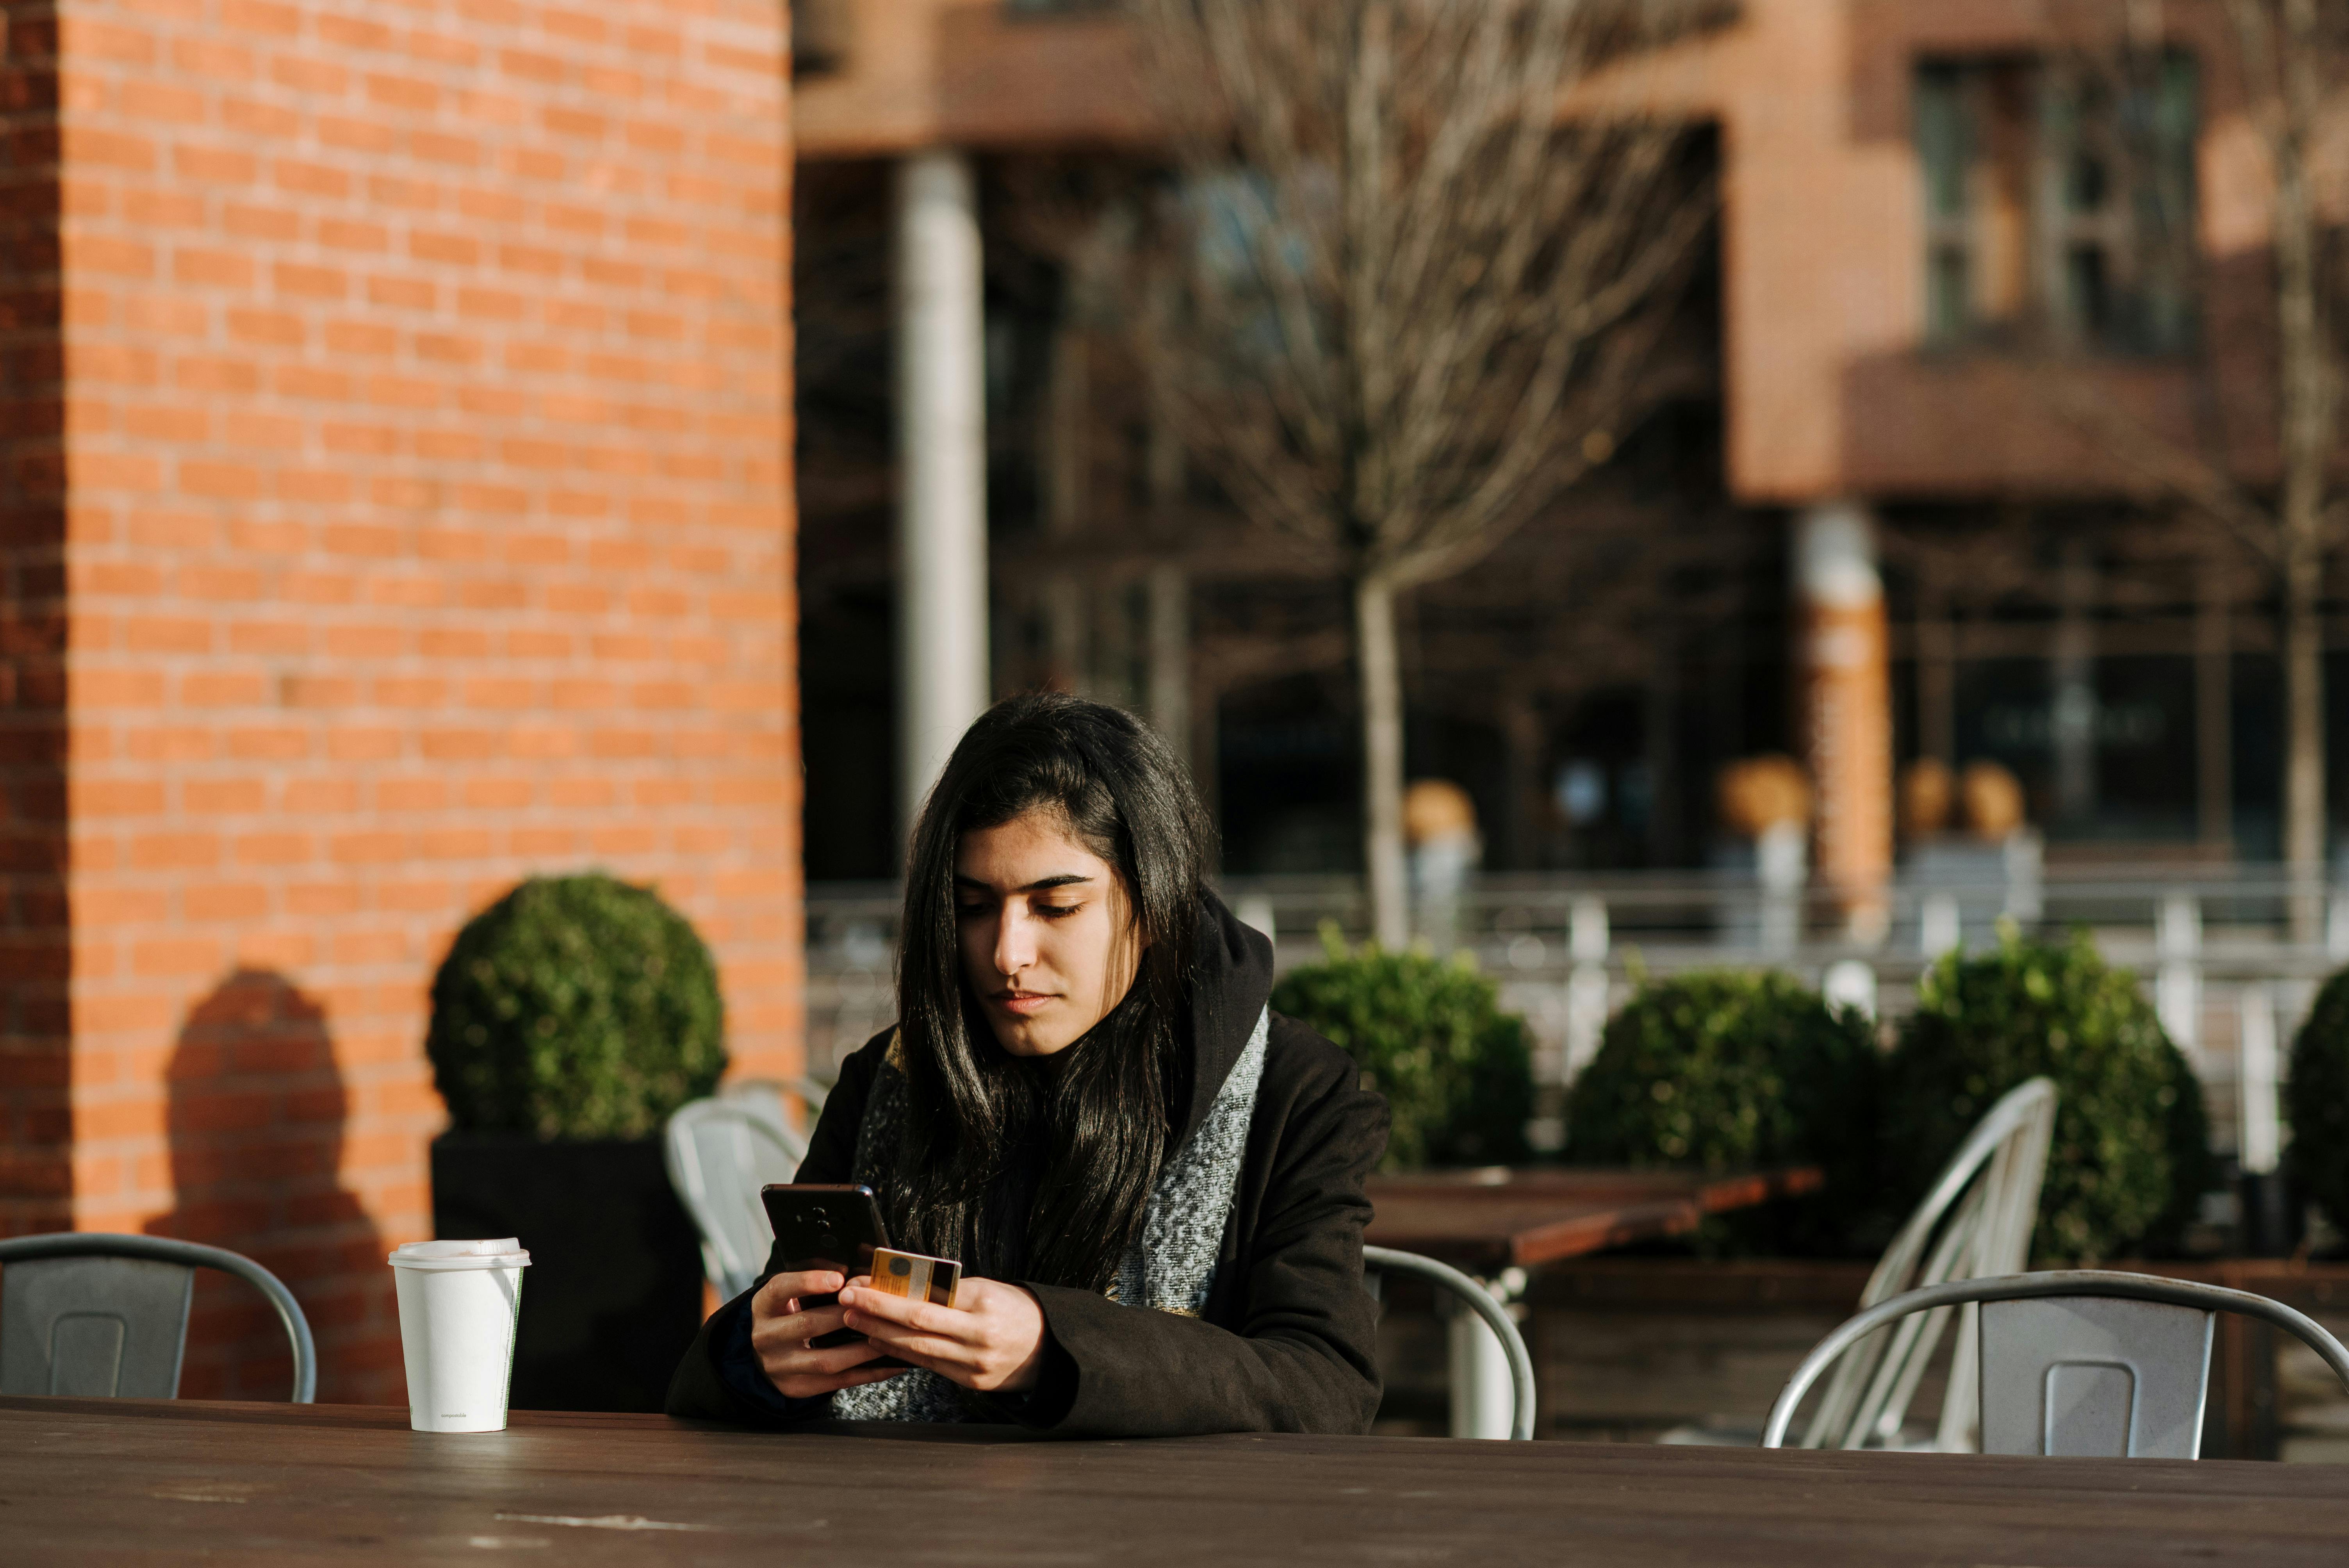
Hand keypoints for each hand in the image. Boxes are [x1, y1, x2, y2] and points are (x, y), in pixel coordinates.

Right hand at [748, 1269, 904, 1398]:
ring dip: (861, 1350)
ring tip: (888, 1338)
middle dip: (844, 1316)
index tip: (839, 1278)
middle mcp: (766, 1336)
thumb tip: (854, 1276)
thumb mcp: (787, 1296)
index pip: (781, 1289)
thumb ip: (812, 1285)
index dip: (809, 1282)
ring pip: (824, 1360)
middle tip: (875, 1308)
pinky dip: (866, 1374)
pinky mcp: (795, 1387)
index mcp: (764, 1306)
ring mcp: (779, 1366)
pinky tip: (889, 1365)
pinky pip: (835, 1383)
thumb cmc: (787, 1315)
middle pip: (807, 1324)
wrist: (762, 1355)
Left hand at [838, 1276, 1046, 1394]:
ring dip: (881, 1335)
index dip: (889, 1294)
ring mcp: (975, 1361)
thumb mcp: (986, 1289)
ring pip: (918, 1349)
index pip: (926, 1297)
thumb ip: (948, 1291)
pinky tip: (880, 1342)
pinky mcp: (972, 1381)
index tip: (860, 1284)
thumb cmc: (1012, 1309)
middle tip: (846, 1302)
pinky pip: (930, 1365)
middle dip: (876, 1312)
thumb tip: (901, 1285)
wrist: (1048, 1346)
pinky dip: (902, 1353)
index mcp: (984, 1302)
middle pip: (917, 1323)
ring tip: (855, 1322)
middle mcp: (979, 1333)